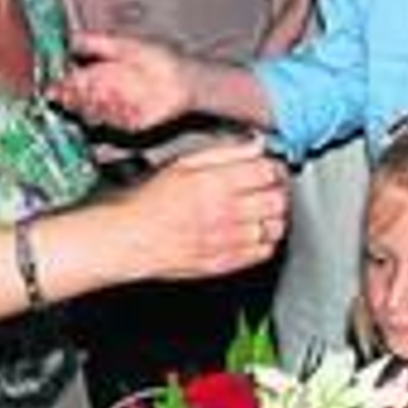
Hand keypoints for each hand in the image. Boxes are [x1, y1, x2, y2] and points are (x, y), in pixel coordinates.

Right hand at [49, 32, 193, 131]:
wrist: (186, 77)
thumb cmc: (157, 55)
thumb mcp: (121, 43)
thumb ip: (93, 42)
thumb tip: (66, 38)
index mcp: (97, 75)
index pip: (70, 83)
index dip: (59, 86)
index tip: (50, 87)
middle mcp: (103, 95)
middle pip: (77, 102)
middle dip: (68, 100)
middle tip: (63, 96)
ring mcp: (115, 111)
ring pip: (92, 115)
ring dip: (87, 109)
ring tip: (85, 99)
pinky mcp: (130, 124)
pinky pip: (114, 125)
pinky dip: (110, 118)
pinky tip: (110, 107)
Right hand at [122, 137, 289, 279]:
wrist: (131, 239)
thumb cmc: (150, 201)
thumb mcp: (183, 164)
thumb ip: (224, 152)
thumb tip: (255, 145)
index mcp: (215, 183)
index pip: (267, 171)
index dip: (271, 167)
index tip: (267, 169)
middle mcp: (225, 212)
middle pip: (277, 200)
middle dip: (276, 191)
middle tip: (267, 189)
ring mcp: (226, 240)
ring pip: (275, 228)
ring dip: (273, 217)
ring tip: (260, 212)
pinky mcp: (225, 262)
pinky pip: (262, 252)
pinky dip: (264, 241)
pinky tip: (252, 232)